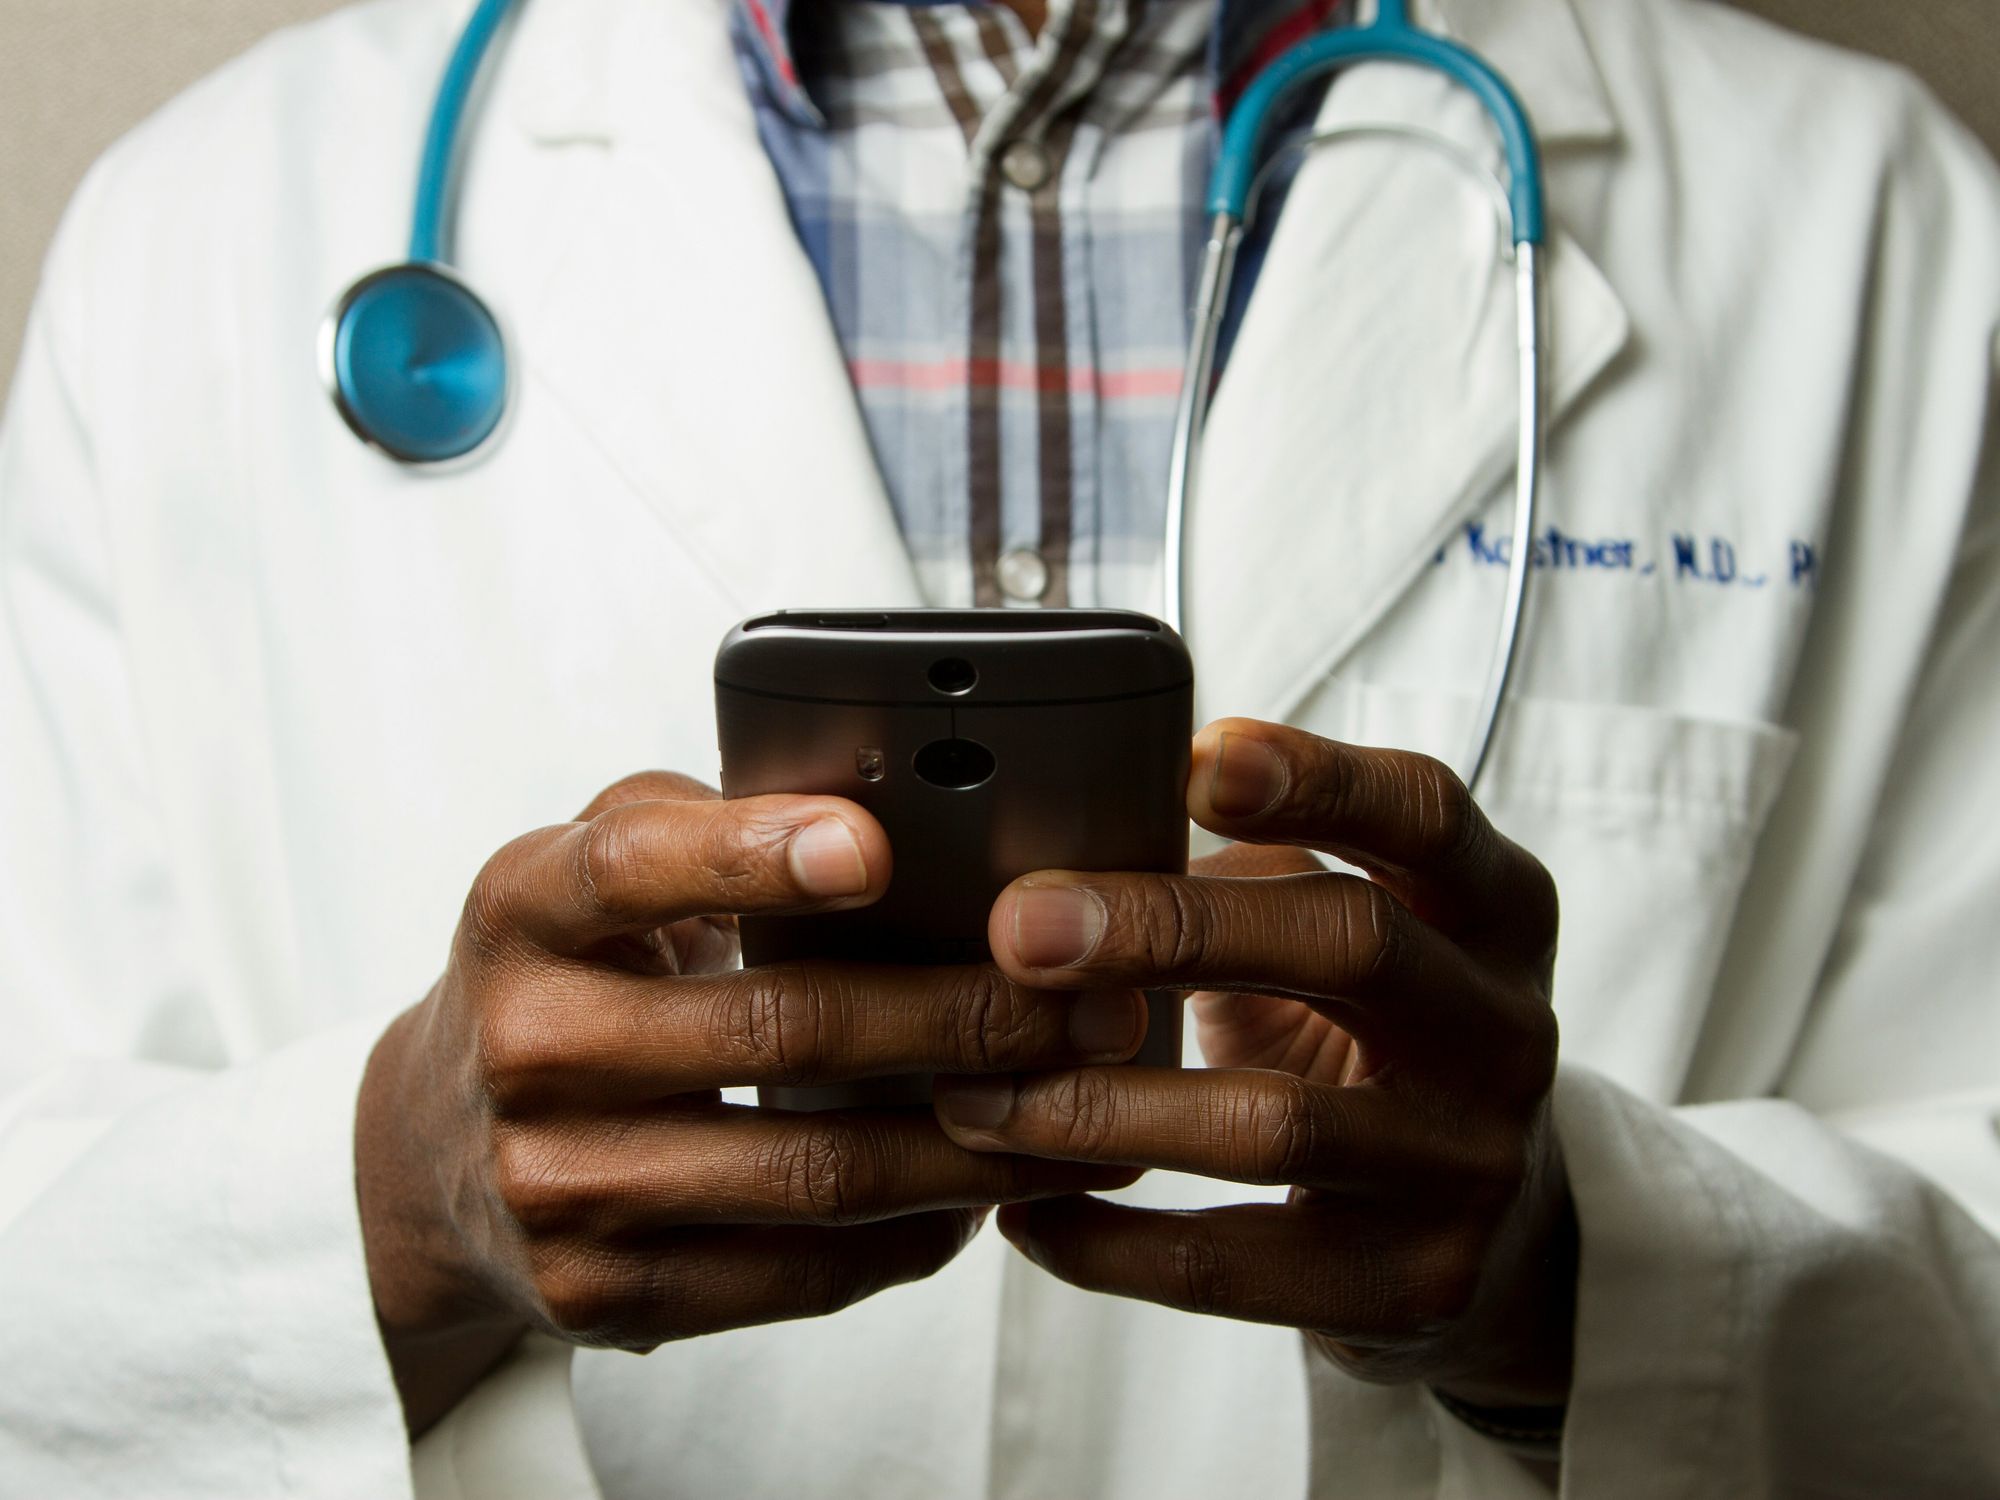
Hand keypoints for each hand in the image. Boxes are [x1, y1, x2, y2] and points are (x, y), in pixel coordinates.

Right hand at [356, 773, 1142, 1434]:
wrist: (429, 1155)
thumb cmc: (559, 977)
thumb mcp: (585, 871)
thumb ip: (703, 823)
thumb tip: (885, 806)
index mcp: (523, 910)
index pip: (633, 868)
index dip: (753, 854)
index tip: (875, 847)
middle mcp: (528, 1047)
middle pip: (777, 1031)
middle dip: (962, 1016)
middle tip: (1090, 1001)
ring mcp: (560, 1186)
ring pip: (813, 1171)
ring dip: (975, 1142)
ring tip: (1083, 1106)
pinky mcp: (601, 1294)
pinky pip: (797, 1272)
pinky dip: (914, 1233)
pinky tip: (988, 1191)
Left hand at [933, 720, 1572, 1407]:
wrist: (1492, 1232)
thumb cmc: (1375, 1037)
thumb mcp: (1352, 933)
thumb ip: (1251, 874)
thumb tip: (1064, 842)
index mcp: (1493, 909)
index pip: (1425, 813)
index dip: (1316, 778)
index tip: (1191, 761)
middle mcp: (1505, 1028)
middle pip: (1352, 942)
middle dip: (1169, 925)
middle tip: (1019, 929)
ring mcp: (1470, 1164)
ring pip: (1275, 1123)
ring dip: (1099, 1105)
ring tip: (974, 1096)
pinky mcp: (1415, 1284)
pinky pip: (1233, 1266)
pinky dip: (1108, 1241)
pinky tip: (1023, 1211)